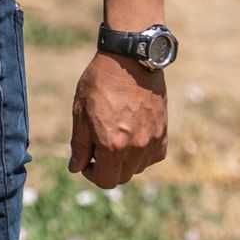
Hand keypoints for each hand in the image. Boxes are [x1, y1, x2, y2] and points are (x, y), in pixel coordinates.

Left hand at [68, 51, 166, 187]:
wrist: (130, 60)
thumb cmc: (100, 82)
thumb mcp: (80, 112)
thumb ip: (79, 145)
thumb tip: (75, 168)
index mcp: (111, 145)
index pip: (105, 180)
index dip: (92, 174)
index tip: (86, 161)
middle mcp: (135, 148)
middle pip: (121, 177)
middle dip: (107, 168)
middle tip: (98, 148)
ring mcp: (152, 141)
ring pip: (137, 167)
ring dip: (124, 161)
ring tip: (114, 137)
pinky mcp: (163, 133)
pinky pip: (152, 156)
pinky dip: (142, 153)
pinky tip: (132, 135)